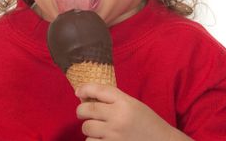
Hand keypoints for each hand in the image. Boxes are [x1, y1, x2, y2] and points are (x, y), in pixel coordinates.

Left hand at [75, 83, 191, 140]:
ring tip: (97, 130)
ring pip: (87, 129)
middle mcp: (118, 117)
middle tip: (83, 113)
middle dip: (81, 111)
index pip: (99, 90)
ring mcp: (114, 134)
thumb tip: (84, 96)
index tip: (78, 92)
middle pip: (87, 110)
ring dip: (89, 129)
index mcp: (125, 102)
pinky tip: (102, 139)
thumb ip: (113, 100)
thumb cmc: (147, 122)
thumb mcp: (133, 105)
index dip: (85, 89)